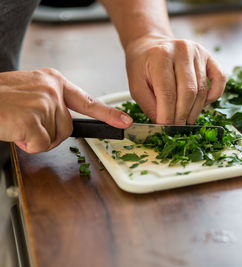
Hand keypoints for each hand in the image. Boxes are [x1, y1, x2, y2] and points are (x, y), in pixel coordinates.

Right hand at [0, 68, 132, 152]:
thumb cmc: (0, 99)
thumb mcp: (30, 91)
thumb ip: (52, 102)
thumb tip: (66, 121)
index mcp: (53, 80)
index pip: (87, 100)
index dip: (108, 113)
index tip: (125, 122)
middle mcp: (52, 89)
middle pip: (68, 126)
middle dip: (50, 132)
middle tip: (27, 124)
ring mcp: (44, 103)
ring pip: (56, 137)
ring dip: (37, 138)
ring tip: (18, 123)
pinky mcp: (33, 119)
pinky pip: (43, 144)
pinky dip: (29, 144)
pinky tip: (15, 130)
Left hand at [124, 35, 226, 124]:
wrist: (151, 46)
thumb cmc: (143, 66)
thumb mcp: (136, 86)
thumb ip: (149, 106)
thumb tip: (165, 125)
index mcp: (160, 56)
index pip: (168, 92)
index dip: (168, 115)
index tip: (166, 127)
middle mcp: (182, 50)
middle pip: (188, 92)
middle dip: (183, 115)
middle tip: (177, 127)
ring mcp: (198, 52)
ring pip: (202, 90)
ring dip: (195, 110)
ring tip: (186, 119)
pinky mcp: (209, 57)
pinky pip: (220, 79)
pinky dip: (214, 95)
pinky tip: (202, 104)